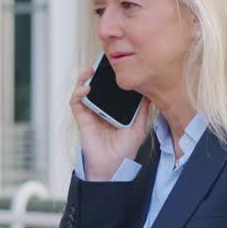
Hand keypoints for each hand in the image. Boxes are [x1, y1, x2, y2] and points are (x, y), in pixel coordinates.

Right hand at [70, 66, 149, 180]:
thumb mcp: (139, 127)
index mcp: (114, 108)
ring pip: (83, 89)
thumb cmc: (125, 149)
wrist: (113, 166)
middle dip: (97, 72)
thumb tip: (150, 92)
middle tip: (102, 61)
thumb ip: (143, 110)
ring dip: (84, 78)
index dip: (112, 76)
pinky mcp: (82, 119)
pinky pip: (76, 102)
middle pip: (96, 85)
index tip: (117, 64)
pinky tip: (86, 89)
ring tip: (90, 70)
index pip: (111, 88)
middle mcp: (101, 108)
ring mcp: (90, 112)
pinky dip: (78, 93)